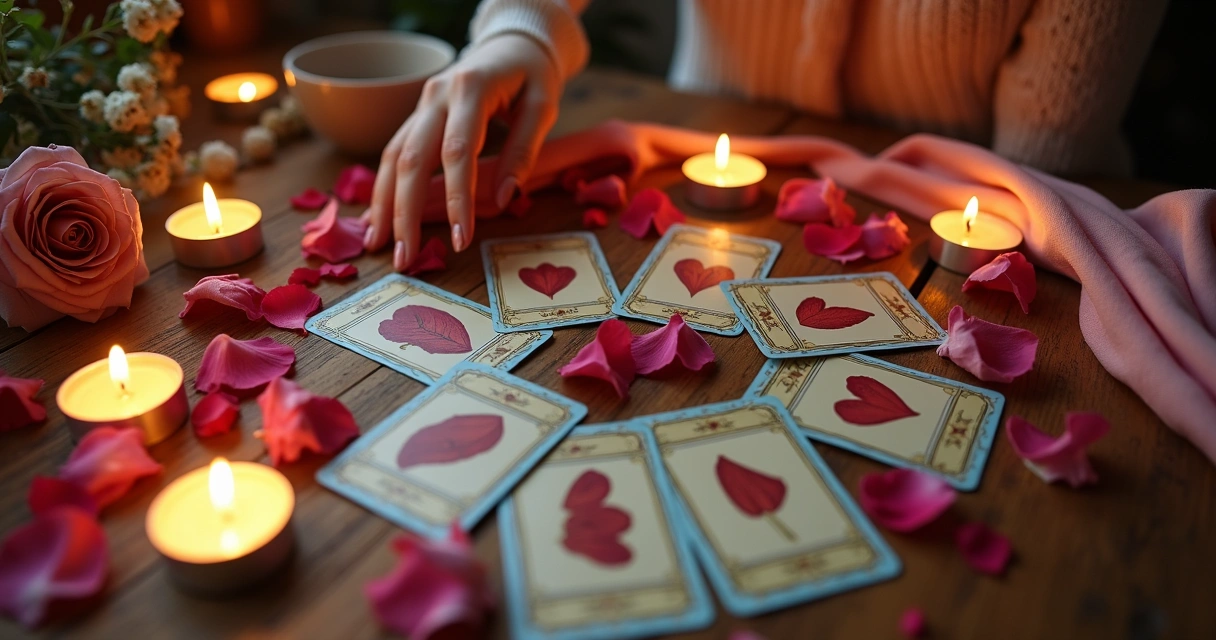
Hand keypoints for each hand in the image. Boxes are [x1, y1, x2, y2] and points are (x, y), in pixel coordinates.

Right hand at [363, 33, 561, 270]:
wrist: (511, 43)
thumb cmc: (532, 76)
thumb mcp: (543, 106)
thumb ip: (524, 151)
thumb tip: (504, 199)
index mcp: (470, 89)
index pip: (458, 152)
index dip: (456, 198)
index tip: (460, 239)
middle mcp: (436, 95)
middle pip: (412, 159)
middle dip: (404, 212)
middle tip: (404, 258)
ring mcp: (421, 105)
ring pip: (392, 156)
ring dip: (383, 204)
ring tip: (377, 245)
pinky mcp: (416, 116)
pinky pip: (393, 153)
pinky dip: (384, 188)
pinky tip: (378, 219)